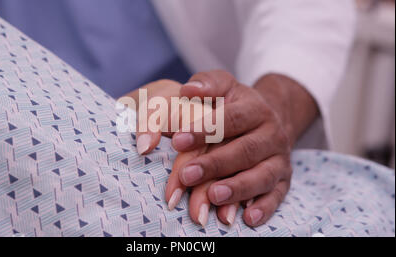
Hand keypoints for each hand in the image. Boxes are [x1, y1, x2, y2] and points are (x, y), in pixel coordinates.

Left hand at [168, 71, 318, 226]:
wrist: (268, 119)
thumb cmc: (235, 104)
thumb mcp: (223, 86)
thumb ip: (206, 84)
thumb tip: (187, 90)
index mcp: (255, 108)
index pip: (231, 118)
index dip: (205, 129)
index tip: (177, 140)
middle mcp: (272, 134)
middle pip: (245, 151)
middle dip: (215, 164)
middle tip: (187, 175)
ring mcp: (279, 159)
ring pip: (262, 176)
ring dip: (238, 188)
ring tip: (214, 196)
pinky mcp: (283, 180)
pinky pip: (277, 196)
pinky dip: (264, 208)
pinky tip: (247, 218)